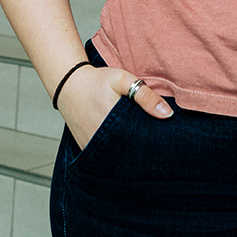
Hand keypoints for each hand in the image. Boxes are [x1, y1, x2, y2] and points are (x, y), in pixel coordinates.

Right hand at [55, 65, 172, 149]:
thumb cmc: (97, 81)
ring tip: (142, 147)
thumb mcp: (123, 80)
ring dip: (130, 153)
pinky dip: (117, 153)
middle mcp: (101, 138)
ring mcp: (92, 146)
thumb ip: (145, 96)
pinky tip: (125, 146)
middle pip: (130, 152)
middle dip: (144, 149)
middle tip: (155, 144)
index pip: (140, 141)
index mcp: (113, 121)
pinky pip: (105, 156)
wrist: (69, 84)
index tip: (163, 140)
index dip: (153, 141)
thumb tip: (167, 114)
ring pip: (118, 156)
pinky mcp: (87, 149)